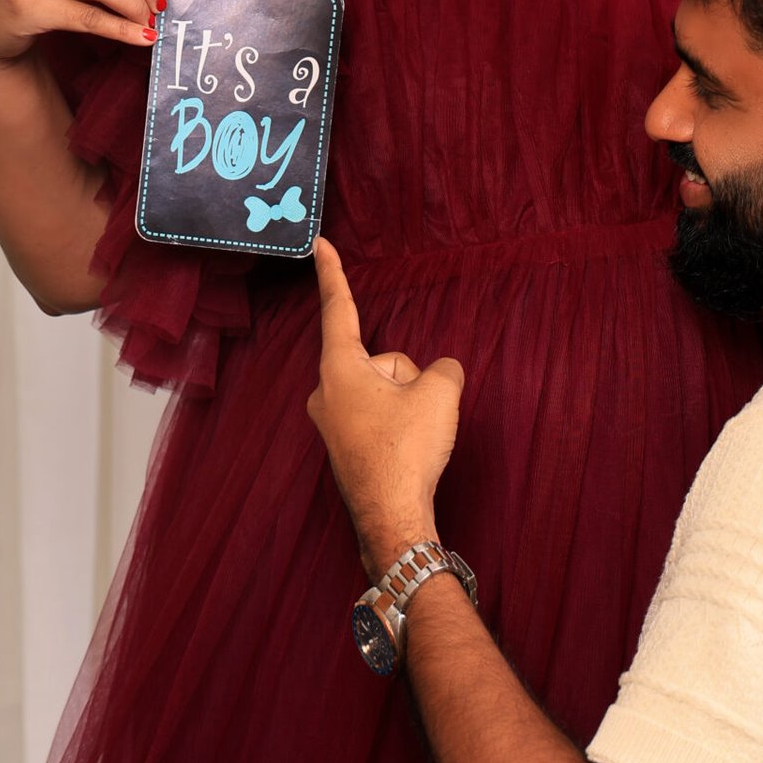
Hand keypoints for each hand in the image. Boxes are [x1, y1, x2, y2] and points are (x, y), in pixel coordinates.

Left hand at [308, 238, 464, 566]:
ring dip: (407, 404)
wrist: (393, 518)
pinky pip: (382, 417)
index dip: (333, 273)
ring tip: (415, 438)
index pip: (339, 308)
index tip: (318, 244)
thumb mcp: (440, 392)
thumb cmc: (407, 451)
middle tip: (418, 413)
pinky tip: (409, 452)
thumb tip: (438, 375)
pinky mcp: (346, 448)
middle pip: (382, 360)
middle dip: (408, 377)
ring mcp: (333, 424)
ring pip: (385, 390)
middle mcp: (326, 393)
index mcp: (339, 369)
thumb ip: (443, 368)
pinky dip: (401, 425)